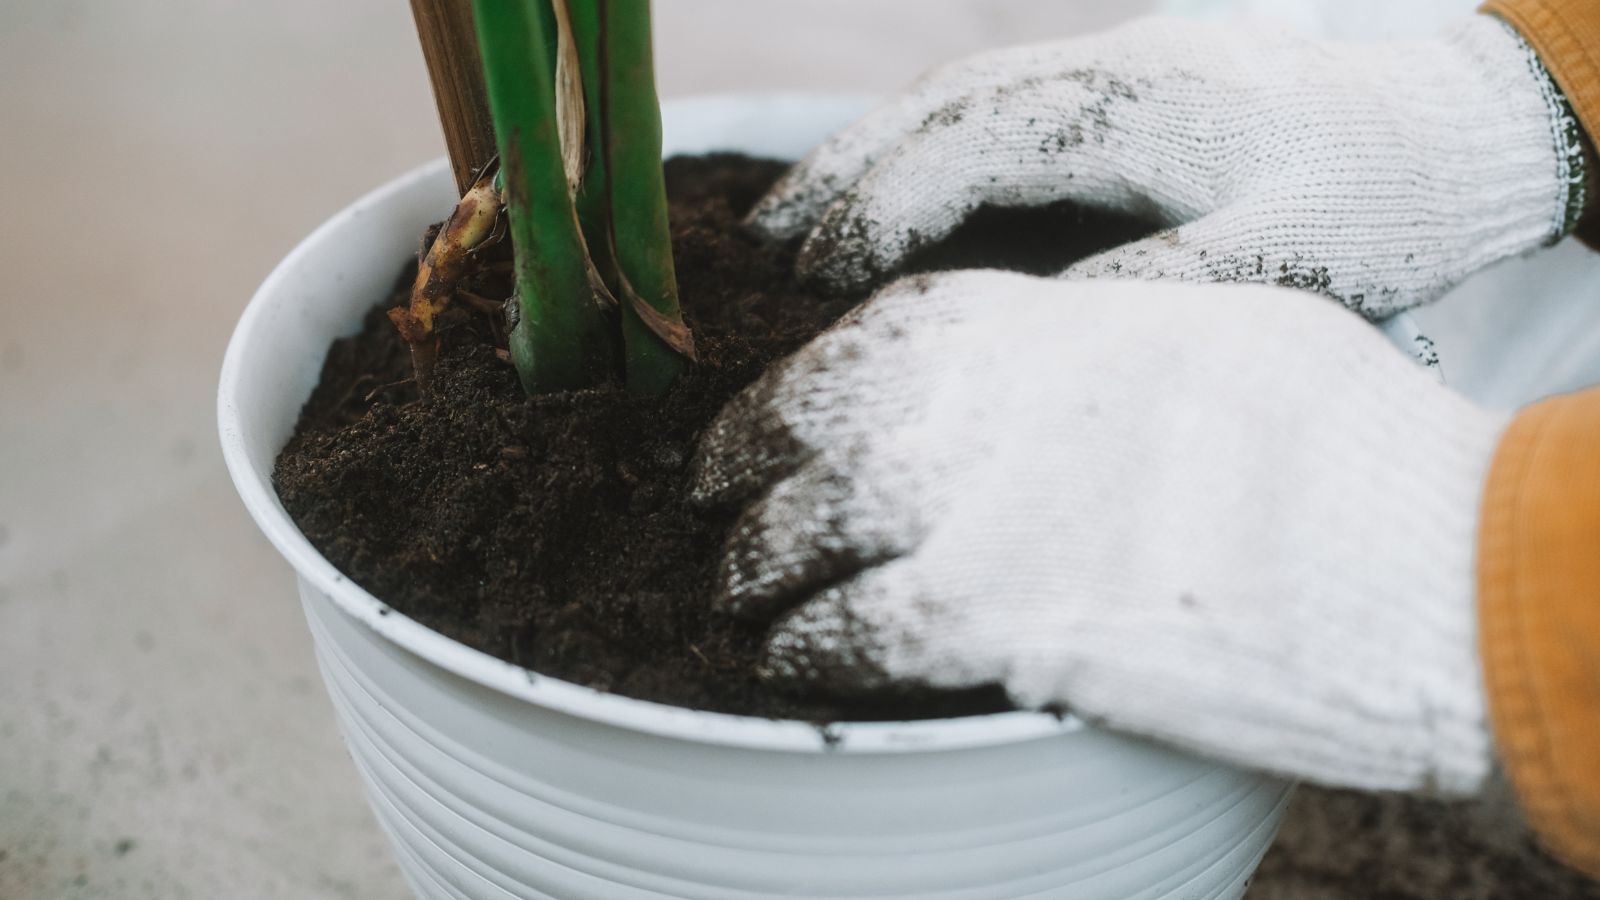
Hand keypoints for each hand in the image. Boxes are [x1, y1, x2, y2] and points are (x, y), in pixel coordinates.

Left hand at [693, 271, 1508, 793]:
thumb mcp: (1209, 333)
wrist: (1418, 558)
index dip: (793, 386)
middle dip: (739, 468)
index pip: (866, 338)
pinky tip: (788, 659)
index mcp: (1037, 318)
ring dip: (753, 569)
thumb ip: (1091, 345)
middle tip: (709, 506)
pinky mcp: (995, 616)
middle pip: (811, 425)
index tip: (761, 421)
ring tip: (733, 598)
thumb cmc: (1341, 442)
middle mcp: (983, 395)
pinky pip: (850, 627)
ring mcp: (978, 501)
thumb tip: (1031, 376)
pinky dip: (804, 644)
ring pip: (804, 528)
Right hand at [751, 16, 1583, 315]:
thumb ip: (1147, 291)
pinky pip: (992, 109)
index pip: (975, 145)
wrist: (1443, 130)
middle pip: (941, 107)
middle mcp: (1111, 70)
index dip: (884, 206)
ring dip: (867, 156)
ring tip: (789, 224)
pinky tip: (885, 200)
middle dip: (842, 173)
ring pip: (956, 99)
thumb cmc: (1372, 207)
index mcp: (1143, 108)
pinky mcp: (1115, 89)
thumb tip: (1025, 333)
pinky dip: (921, 154)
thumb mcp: (1275, 266)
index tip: (816, 276)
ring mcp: (1109, 68)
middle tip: (758, 247)